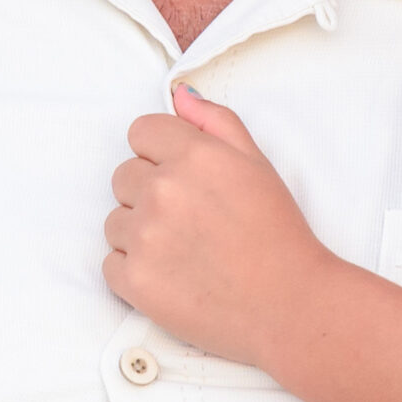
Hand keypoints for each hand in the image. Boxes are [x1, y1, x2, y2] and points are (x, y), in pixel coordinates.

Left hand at [103, 86, 337, 366]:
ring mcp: (145, 237)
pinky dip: (134, 271)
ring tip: (183, 250)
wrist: (291, 305)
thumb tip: (179, 95)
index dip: (159, 153)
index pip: (140, 132)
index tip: (181, 177)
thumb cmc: (278, 233)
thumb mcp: (257, 163)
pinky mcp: (135, 281)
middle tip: (189, 219)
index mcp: (193, 155)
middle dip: (148, 193)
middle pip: (123, 176)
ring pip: (115, 221)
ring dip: (139, 233)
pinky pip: (110, 265)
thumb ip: (214, 121)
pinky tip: (171, 275)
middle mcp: (163, 190)